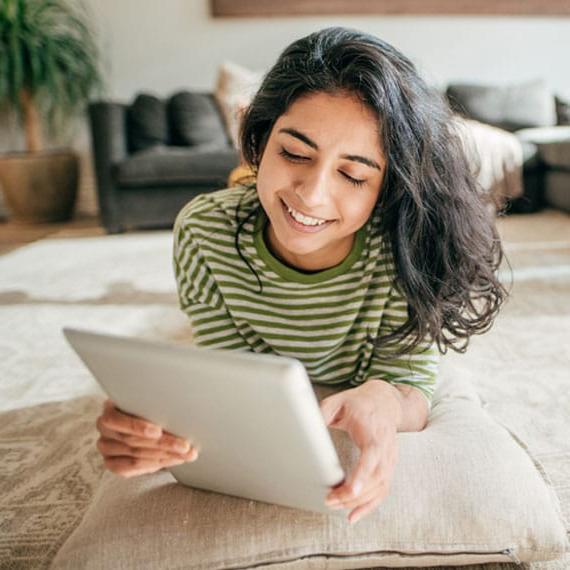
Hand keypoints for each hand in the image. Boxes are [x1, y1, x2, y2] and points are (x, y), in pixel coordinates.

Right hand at [95, 399, 198, 477]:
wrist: (136, 421)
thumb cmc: (146, 407)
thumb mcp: (148, 401)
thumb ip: (155, 404)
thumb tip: (180, 404)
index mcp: (110, 410)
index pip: (118, 421)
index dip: (138, 427)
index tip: (159, 431)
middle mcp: (105, 431)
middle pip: (132, 441)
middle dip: (163, 444)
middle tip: (185, 445)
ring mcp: (107, 449)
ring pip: (136, 456)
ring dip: (165, 456)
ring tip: (185, 454)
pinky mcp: (112, 464)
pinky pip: (134, 468)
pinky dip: (157, 465)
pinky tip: (173, 460)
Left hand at [319, 381, 400, 523]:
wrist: (385, 402)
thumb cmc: (359, 403)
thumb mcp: (338, 401)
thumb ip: (323, 412)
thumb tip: (307, 426)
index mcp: (373, 431)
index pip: (372, 455)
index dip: (363, 474)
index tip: (351, 490)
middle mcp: (386, 448)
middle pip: (375, 478)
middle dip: (353, 494)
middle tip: (329, 500)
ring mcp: (390, 459)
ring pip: (380, 488)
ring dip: (358, 502)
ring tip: (335, 506)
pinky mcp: (389, 467)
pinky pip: (382, 491)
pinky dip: (369, 506)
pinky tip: (353, 516)